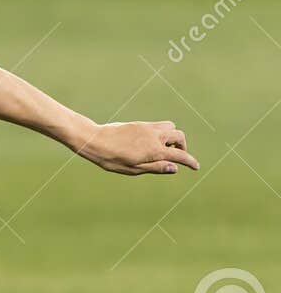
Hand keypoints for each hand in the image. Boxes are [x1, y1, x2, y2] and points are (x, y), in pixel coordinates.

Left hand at [73, 120, 198, 174]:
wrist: (96, 140)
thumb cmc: (111, 158)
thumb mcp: (133, 169)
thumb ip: (156, 167)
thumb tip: (174, 168)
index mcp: (155, 150)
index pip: (180, 154)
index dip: (190, 161)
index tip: (196, 167)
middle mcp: (155, 136)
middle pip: (180, 136)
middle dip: (182, 146)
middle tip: (176, 156)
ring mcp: (149, 127)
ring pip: (171, 127)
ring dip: (173, 136)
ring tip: (163, 148)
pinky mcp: (141, 123)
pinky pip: (160, 124)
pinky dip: (163, 132)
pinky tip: (152, 141)